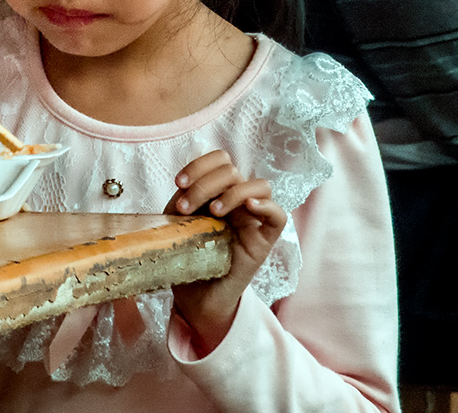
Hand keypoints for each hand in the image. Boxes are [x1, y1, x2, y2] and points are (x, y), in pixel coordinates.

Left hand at [165, 150, 286, 354]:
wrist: (195, 298)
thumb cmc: (186, 257)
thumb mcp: (178, 222)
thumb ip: (184, 200)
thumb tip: (184, 186)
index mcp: (218, 191)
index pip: (220, 160)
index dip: (200, 165)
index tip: (179, 183)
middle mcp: (238, 201)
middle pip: (233, 171)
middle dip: (205, 184)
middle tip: (186, 208)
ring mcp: (254, 219)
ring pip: (260, 185)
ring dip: (232, 192)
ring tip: (214, 212)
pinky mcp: (264, 240)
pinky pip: (278, 216)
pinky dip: (266, 206)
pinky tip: (248, 208)